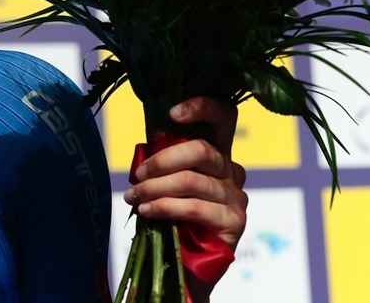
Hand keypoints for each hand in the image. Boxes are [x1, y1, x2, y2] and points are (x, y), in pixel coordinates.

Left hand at [123, 96, 246, 249]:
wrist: (185, 263)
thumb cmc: (172, 214)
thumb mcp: (165, 179)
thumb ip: (163, 157)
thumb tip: (145, 138)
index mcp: (216, 152)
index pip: (223, 116)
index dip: (202, 107)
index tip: (171, 113)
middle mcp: (231, 170)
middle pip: (202, 150)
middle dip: (162, 160)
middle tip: (138, 175)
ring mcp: (236, 196)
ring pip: (192, 180)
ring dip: (154, 188)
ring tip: (134, 197)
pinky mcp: (234, 221)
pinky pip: (194, 207)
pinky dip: (165, 207)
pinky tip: (147, 211)